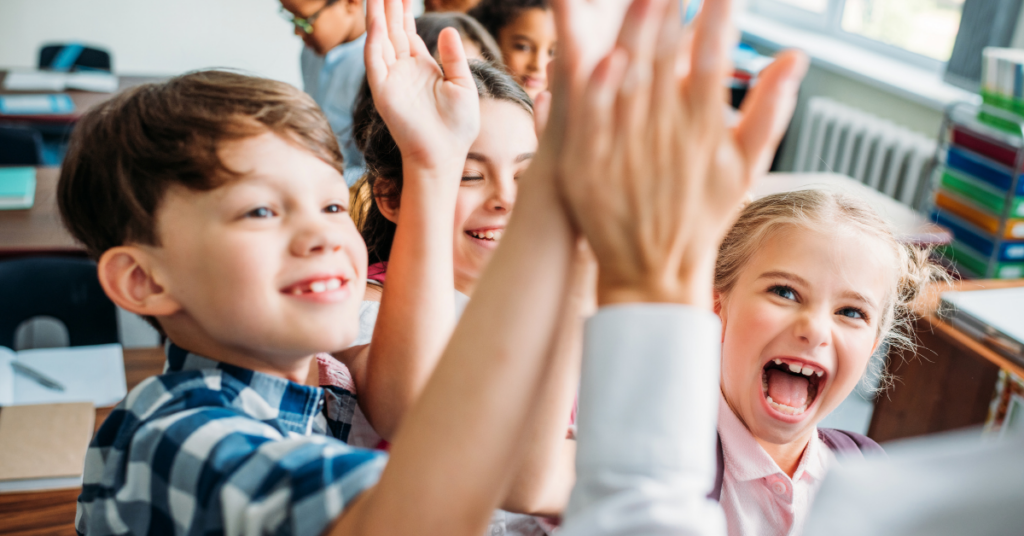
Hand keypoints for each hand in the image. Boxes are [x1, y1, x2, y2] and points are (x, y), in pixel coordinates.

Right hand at [364, 0, 478, 172]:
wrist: (445, 154)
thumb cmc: (457, 126)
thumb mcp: (463, 85)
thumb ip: (455, 57)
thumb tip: (447, 29)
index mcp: (422, 66)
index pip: (407, 31)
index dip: (403, 10)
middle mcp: (403, 69)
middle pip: (391, 29)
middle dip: (388, 6)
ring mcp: (391, 79)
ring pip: (379, 39)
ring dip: (376, 16)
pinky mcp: (382, 91)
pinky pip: (375, 60)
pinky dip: (375, 40)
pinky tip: (377, 21)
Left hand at [557, 0, 807, 307]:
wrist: (651, 271)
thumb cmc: (700, 216)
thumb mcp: (743, 169)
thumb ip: (771, 111)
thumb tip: (795, 58)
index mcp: (704, 132)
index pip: (712, 62)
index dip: (717, 20)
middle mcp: (665, 137)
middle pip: (665, 62)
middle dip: (668, 13)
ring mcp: (624, 151)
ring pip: (628, 82)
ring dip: (634, 36)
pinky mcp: (588, 167)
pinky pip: (591, 121)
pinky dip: (598, 90)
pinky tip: (603, 56)